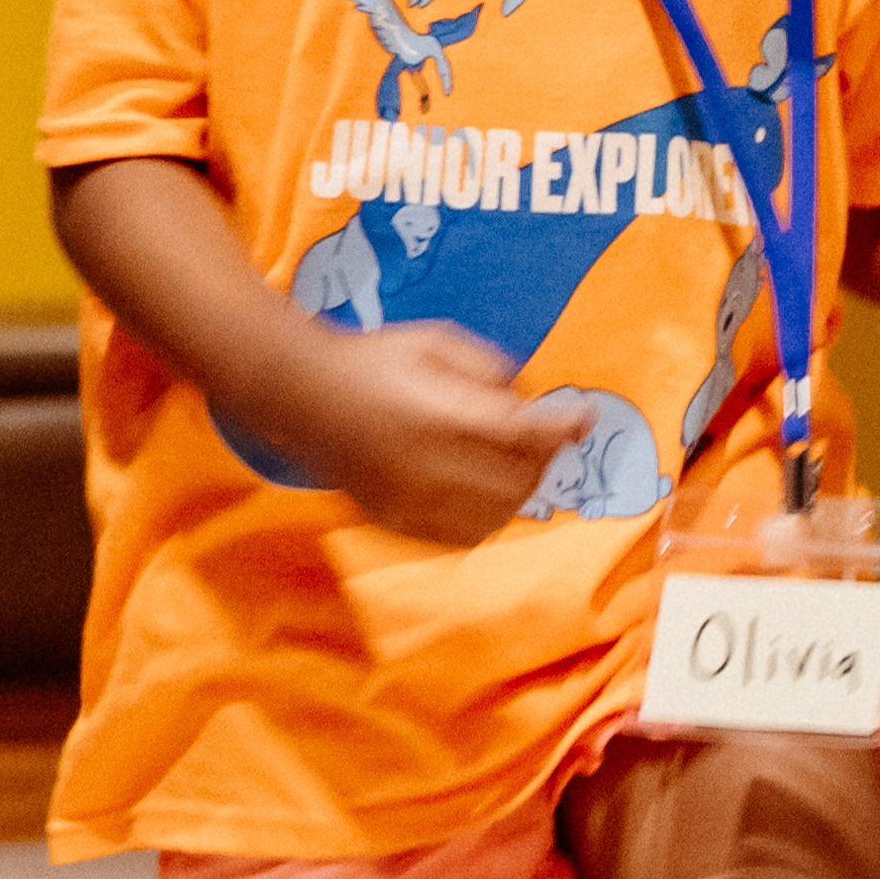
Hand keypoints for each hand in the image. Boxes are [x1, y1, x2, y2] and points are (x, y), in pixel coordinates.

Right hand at [285, 322, 556, 546]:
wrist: (296, 393)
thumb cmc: (373, 359)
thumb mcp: (436, 341)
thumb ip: (490, 370)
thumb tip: (531, 403)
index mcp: (436, 414)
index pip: (520, 433)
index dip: (561, 428)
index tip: (583, 420)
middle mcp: (424, 464)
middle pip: (517, 481)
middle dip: (542, 460)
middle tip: (543, 440)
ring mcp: (407, 499)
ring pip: (495, 516)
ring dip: (518, 492)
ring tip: (514, 465)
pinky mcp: (392, 520)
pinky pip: (460, 537)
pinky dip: (486, 519)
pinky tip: (483, 493)